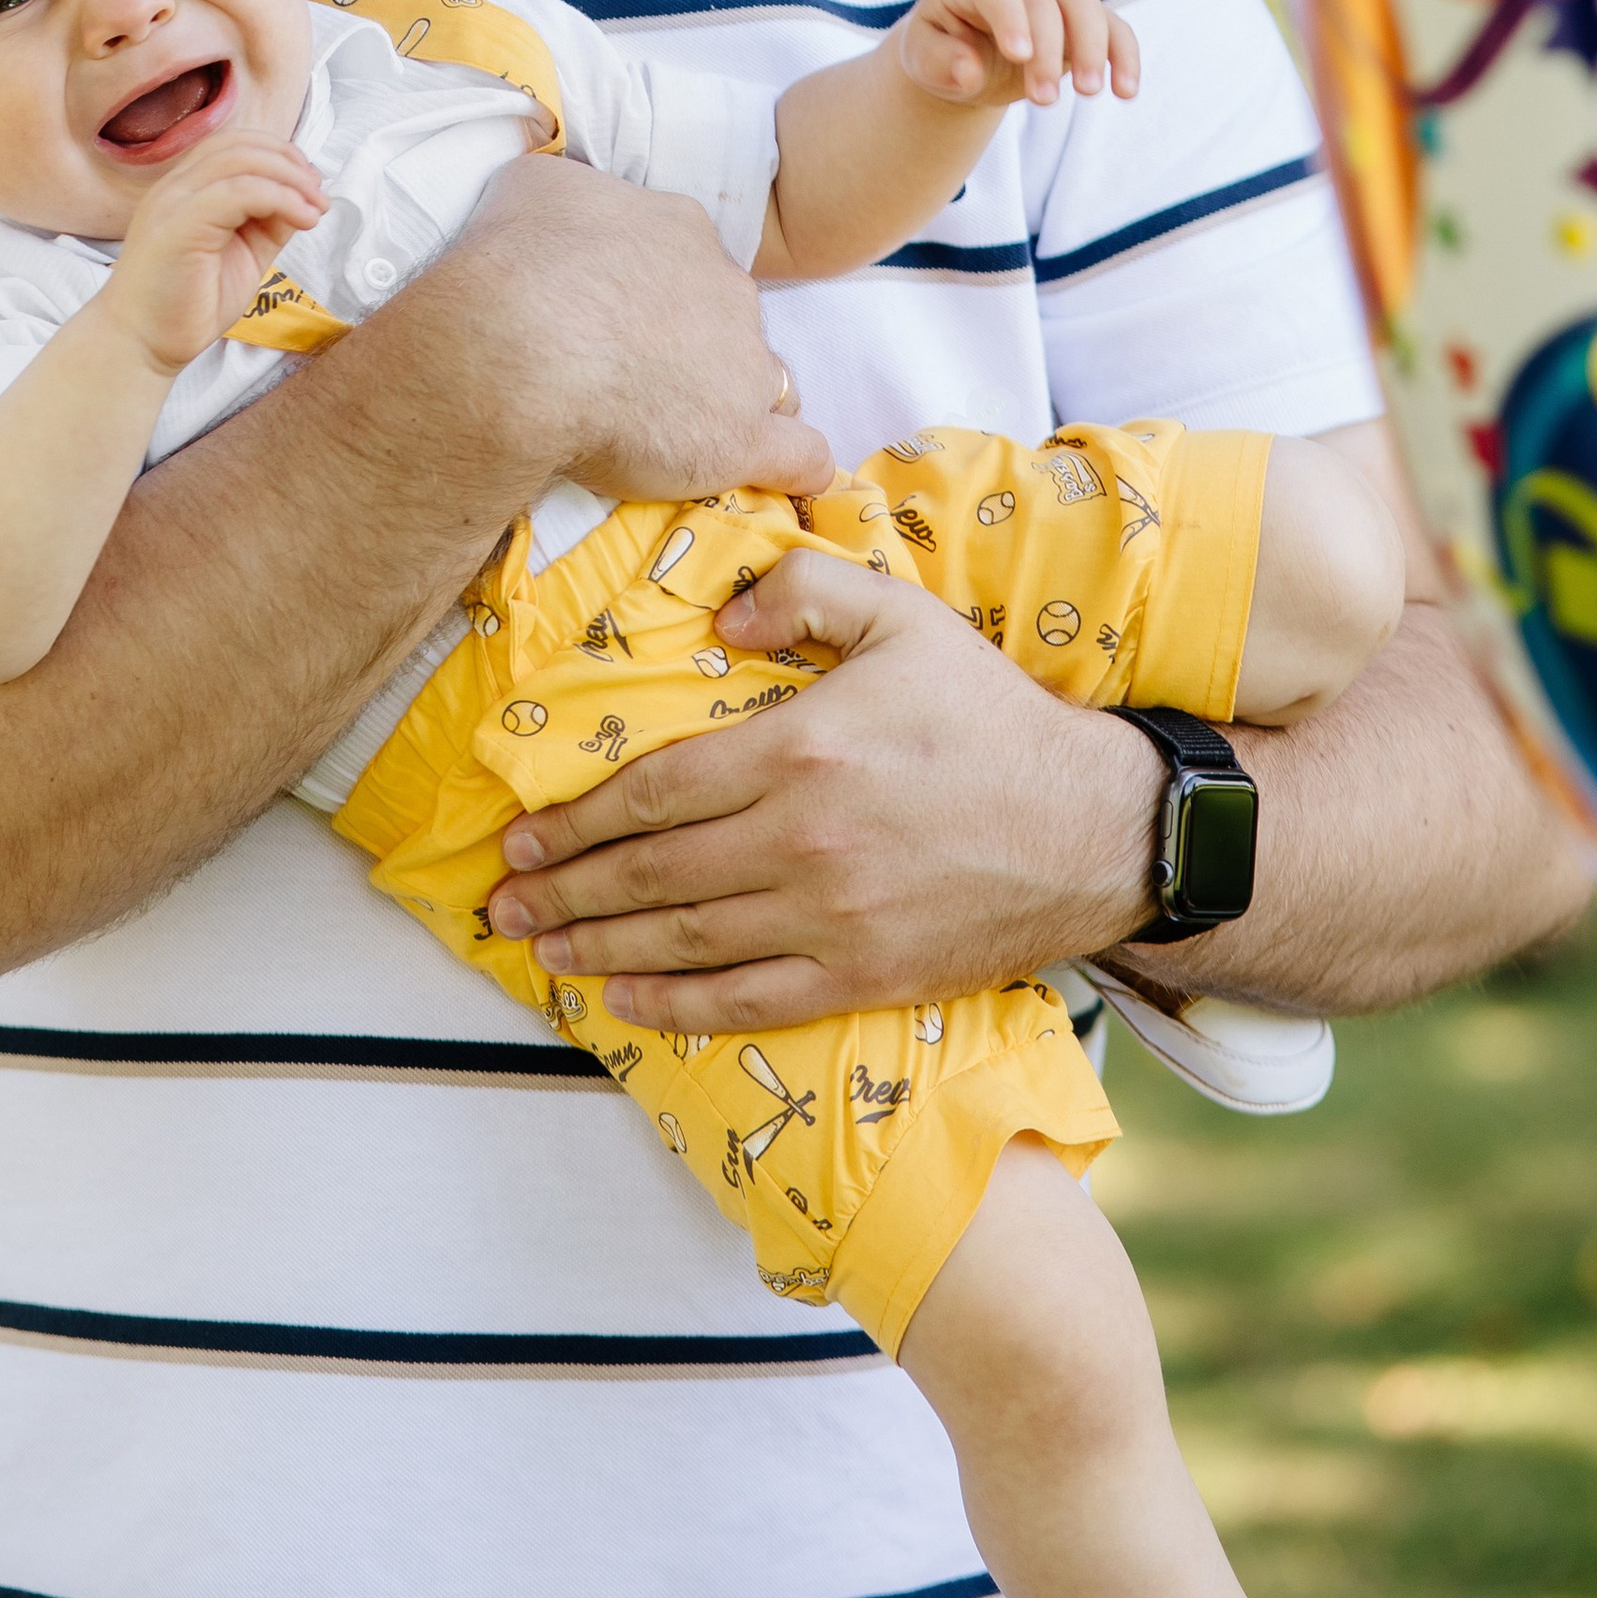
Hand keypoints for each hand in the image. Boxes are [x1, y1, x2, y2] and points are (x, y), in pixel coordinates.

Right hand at [104, 134, 324, 374]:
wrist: (140, 345)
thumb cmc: (187, 304)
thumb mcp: (244, 255)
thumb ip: (269, 223)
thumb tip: (305, 198)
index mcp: (185, 189)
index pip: (234, 144)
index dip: (279, 154)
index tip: (310, 185)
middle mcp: (175, 186)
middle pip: (240, 144)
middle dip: (290, 162)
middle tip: (318, 195)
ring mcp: (173, 202)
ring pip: (240, 160)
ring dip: (290, 178)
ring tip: (315, 208)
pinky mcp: (179, 224)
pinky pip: (237, 192)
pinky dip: (279, 198)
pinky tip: (303, 219)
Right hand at [449, 155, 831, 506]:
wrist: (522, 344)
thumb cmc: (518, 261)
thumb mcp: (531, 188)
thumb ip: (563, 196)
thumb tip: (560, 210)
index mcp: (680, 229)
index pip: (688, 259)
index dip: (655, 293)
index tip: (616, 318)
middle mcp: (726, 288)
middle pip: (729, 317)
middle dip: (696, 343)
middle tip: (631, 375)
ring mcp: (744, 363)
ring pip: (767, 380)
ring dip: (737, 399)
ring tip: (688, 431)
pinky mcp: (743, 438)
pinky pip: (799, 455)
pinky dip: (793, 466)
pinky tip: (784, 478)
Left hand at [483, 544, 1159, 1024]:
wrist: (1092, 828)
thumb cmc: (988, 717)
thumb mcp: (903, 618)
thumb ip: (807, 590)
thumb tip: (723, 609)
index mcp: (801, 749)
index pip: (657, 792)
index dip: (580, 819)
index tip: (523, 836)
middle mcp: (804, 841)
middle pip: (655, 874)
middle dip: (568, 891)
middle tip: (504, 905)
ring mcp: (833, 917)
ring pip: (687, 941)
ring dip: (601, 949)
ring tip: (542, 952)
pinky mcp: (864, 974)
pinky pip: (749, 1000)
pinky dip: (677, 1006)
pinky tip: (626, 1004)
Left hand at [893, 0, 1139, 112]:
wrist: (964, 52)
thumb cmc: (940, 51)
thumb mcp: (921, 59)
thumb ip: (938, 62)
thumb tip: (968, 68)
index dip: (1010, 17)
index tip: (1018, 56)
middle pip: (1046, 0)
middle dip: (1049, 49)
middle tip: (1043, 100)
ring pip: (1085, 5)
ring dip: (1094, 49)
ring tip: (1088, 93)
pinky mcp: (1081, 22)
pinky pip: (1112, 27)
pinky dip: (1123, 56)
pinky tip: (1126, 91)